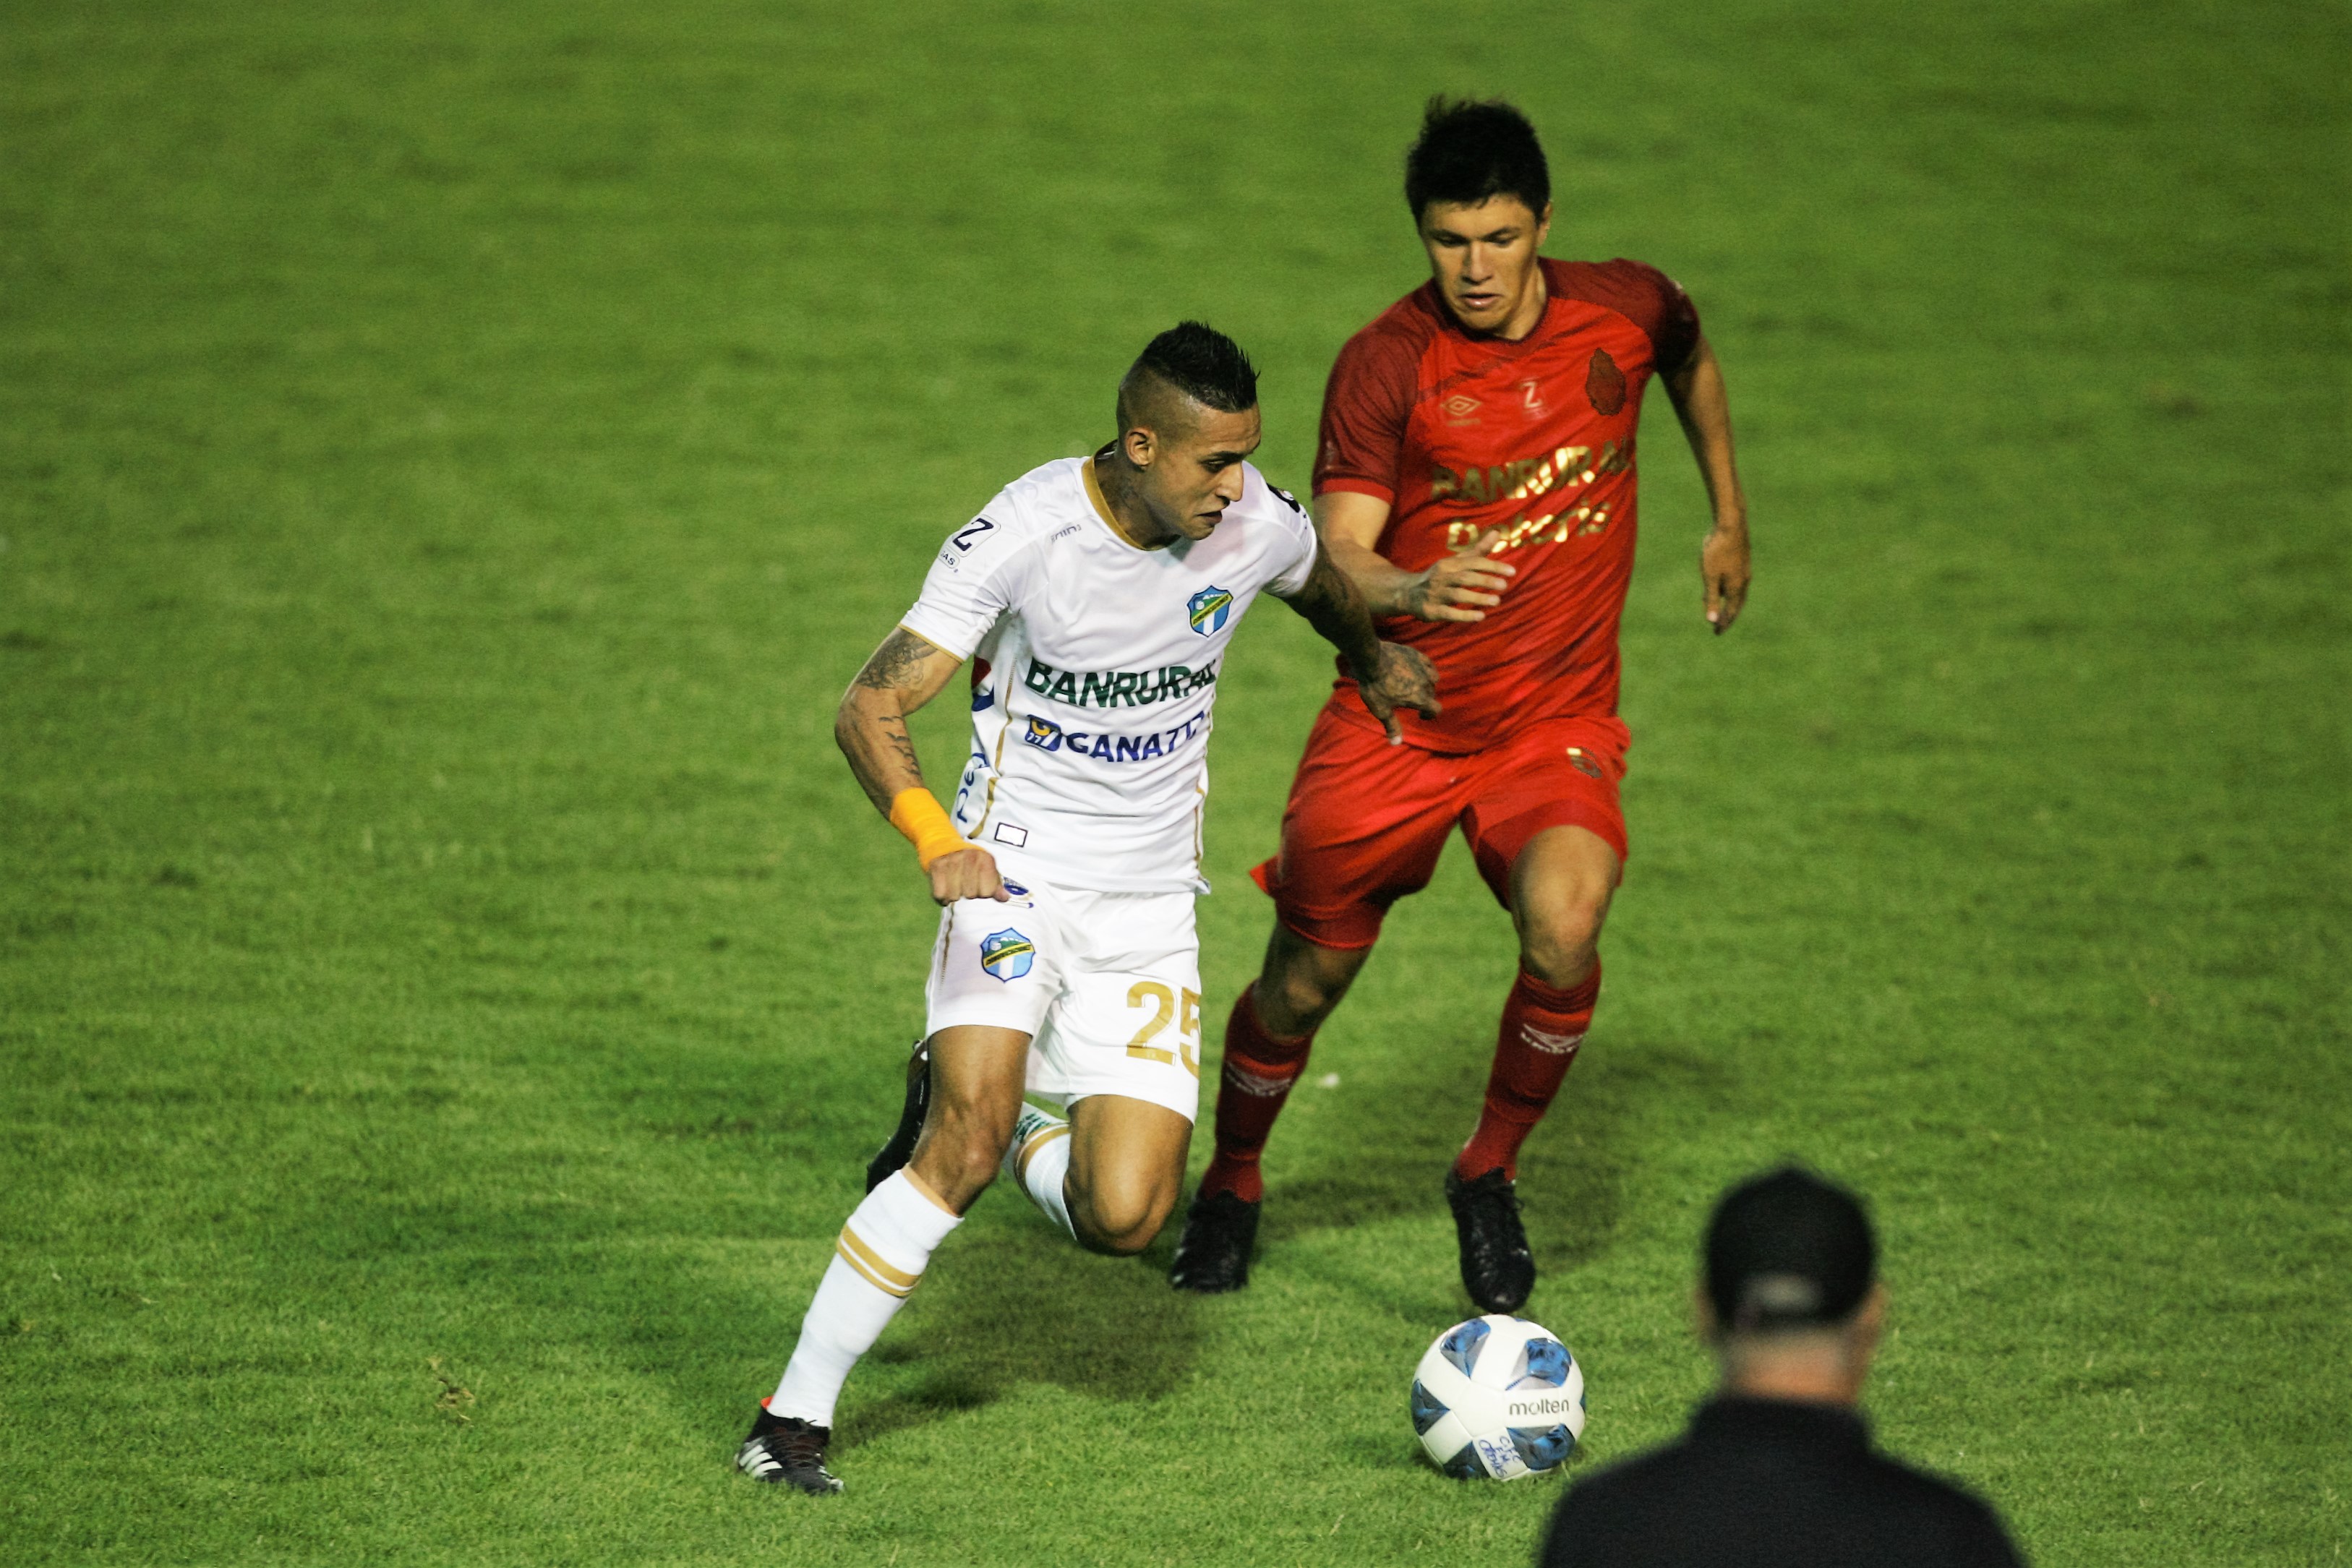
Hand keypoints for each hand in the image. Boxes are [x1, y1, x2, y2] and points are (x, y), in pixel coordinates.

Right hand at [926, 845, 1006, 904]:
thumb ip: (995, 885)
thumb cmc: (969, 861)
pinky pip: (940, 894)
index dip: (983, 893)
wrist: (943, 842)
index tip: (978, 885)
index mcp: (986, 858)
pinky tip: (944, 888)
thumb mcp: (986, 868)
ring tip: (954, 885)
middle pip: (971, 895)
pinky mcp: (937, 866)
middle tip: (964, 883)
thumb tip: (1005, 898)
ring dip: (953, 895)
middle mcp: (970, 857)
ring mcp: (952, 861)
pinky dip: (941, 896)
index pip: (988, 893)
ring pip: (954, 896)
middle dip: (967, 893)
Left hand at [1353, 641, 1440, 743]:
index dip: (1430, 715)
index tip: (1420, 716)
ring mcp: (1422, 667)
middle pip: (1432, 694)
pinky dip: (1426, 669)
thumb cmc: (1375, 686)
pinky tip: (1417, 670)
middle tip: (1412, 702)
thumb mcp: (1381, 710)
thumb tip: (1396, 743)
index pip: (1436, 709)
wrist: (1370, 658)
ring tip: (1416, 686)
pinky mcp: (1415, 654)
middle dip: (1425, 700)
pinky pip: (1427, 663)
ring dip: (1427, 684)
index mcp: (1420, 697)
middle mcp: (1425, 682)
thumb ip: (1392, 726)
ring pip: (1432, 678)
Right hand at [1399, 528, 1515, 621]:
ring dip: (1477, 598)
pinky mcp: (1431, 610)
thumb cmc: (1440, 576)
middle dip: (1485, 580)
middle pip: (1465, 577)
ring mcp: (1435, 594)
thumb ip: (1478, 550)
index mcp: (1449, 564)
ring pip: (1457, 595)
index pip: (1473, 562)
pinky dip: (1464, 615)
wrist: (1407, 592)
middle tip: (1504, 585)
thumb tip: (1497, 533)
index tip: (1512, 571)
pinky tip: (1480, 616)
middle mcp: (1442, 577)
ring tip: (1496, 601)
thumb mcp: (1456, 562)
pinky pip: (1448, 613)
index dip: (1493, 566)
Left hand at [1701, 521, 1749, 633]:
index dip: (1723, 623)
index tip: (1716, 633)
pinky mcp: (1742, 561)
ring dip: (1728, 603)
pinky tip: (1720, 586)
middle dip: (1728, 616)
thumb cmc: (1717, 551)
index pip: (1730, 612)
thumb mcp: (1710, 577)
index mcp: (1736, 588)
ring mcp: (1744, 571)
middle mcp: (1743, 581)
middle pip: (1736, 604)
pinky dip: (1729, 590)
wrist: (1731, 525)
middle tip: (1720, 626)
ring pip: (1737, 592)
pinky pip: (1736, 582)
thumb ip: (1711, 598)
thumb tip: (1711, 620)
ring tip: (1718, 609)